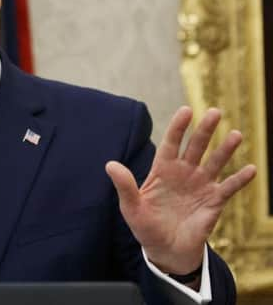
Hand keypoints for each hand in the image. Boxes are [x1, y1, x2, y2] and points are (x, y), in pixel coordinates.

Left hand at [105, 106, 255, 274]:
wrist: (165, 250)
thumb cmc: (145, 226)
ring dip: (225, 149)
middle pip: (196, 146)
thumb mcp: (131, 207)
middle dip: (205, 130)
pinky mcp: (214, 201)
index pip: (171, 143)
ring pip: (215, 162)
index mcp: (163, 170)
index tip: (186, 111)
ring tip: (235, 135)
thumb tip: (110, 164)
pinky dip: (240, 179)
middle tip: (214, 112)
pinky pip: (229, 187)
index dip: (178, 127)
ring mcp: (201, 185)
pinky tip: (250, 169)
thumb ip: (124, 186)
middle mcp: (184, 173)